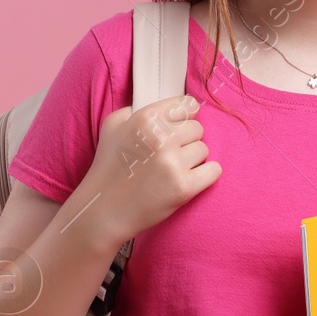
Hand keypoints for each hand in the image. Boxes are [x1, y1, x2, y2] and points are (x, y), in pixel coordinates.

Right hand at [85, 94, 220, 246]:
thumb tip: (163, 105)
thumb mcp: (113, 127)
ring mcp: (173, 163)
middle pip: (197, 128)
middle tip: (169, 154)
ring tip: (172, 169)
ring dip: (193, 159)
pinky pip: (213, 170)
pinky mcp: (183, 187)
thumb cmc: (108, 168)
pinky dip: (206, 174)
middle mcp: (160, 138)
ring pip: (204, 149)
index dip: (185, 116)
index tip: (179, 127)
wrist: (103, 210)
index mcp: (145, 119)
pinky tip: (190, 178)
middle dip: (186, 140)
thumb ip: (136, 109)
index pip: (187, 104)